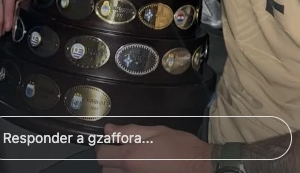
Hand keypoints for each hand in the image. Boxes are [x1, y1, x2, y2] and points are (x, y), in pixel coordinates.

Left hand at [96, 124, 212, 172]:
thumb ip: (129, 131)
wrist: (197, 165)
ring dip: (118, 167)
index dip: (103, 146)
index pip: (102, 155)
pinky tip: (141, 165)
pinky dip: (129, 172)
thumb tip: (108, 130)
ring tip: (133, 157)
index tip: (112, 140)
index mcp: (130, 156)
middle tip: (123, 147)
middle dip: (110, 158)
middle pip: (105, 168)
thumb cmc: (177, 145)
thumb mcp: (155, 131)